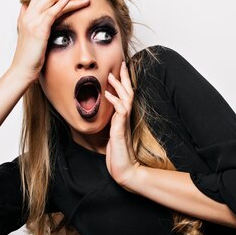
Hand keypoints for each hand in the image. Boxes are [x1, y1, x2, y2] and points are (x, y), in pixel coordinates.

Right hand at [11, 0, 89, 81]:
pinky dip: (62, 3)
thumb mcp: (31, 40)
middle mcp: (28, 16)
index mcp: (26, 17)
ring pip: (51, 0)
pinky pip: (52, 12)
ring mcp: (32, 22)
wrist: (22, 71)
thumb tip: (42, 21)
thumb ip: (35, 27)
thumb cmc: (29, 59)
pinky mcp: (39, 29)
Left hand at [103, 60, 141, 190]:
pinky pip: (120, 112)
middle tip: (121, 64)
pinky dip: (115, 101)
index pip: (126, 97)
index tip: (120, 70)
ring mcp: (124, 124)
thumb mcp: (112, 137)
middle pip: (129, 93)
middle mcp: (125, 119)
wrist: (124, 171)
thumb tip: (106, 119)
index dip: (124, 83)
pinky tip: (108, 95)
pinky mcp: (120, 131)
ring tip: (112, 76)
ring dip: (119, 86)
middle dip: (125, 78)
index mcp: (123, 120)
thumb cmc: (118, 156)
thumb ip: (111, 126)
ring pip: (126, 99)